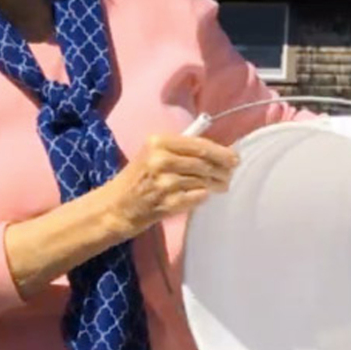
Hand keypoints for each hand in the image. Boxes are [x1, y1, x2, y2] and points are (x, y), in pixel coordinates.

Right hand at [107, 134, 237, 238]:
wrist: (116, 206)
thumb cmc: (137, 178)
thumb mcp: (152, 154)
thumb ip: (180, 150)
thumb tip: (218, 152)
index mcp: (157, 142)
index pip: (199, 145)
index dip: (221, 152)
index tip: (234, 158)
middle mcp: (161, 160)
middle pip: (204, 163)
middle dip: (222, 169)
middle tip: (229, 174)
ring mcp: (164, 183)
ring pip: (203, 180)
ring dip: (216, 184)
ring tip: (220, 185)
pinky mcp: (167, 203)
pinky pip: (197, 197)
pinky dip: (203, 196)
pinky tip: (202, 195)